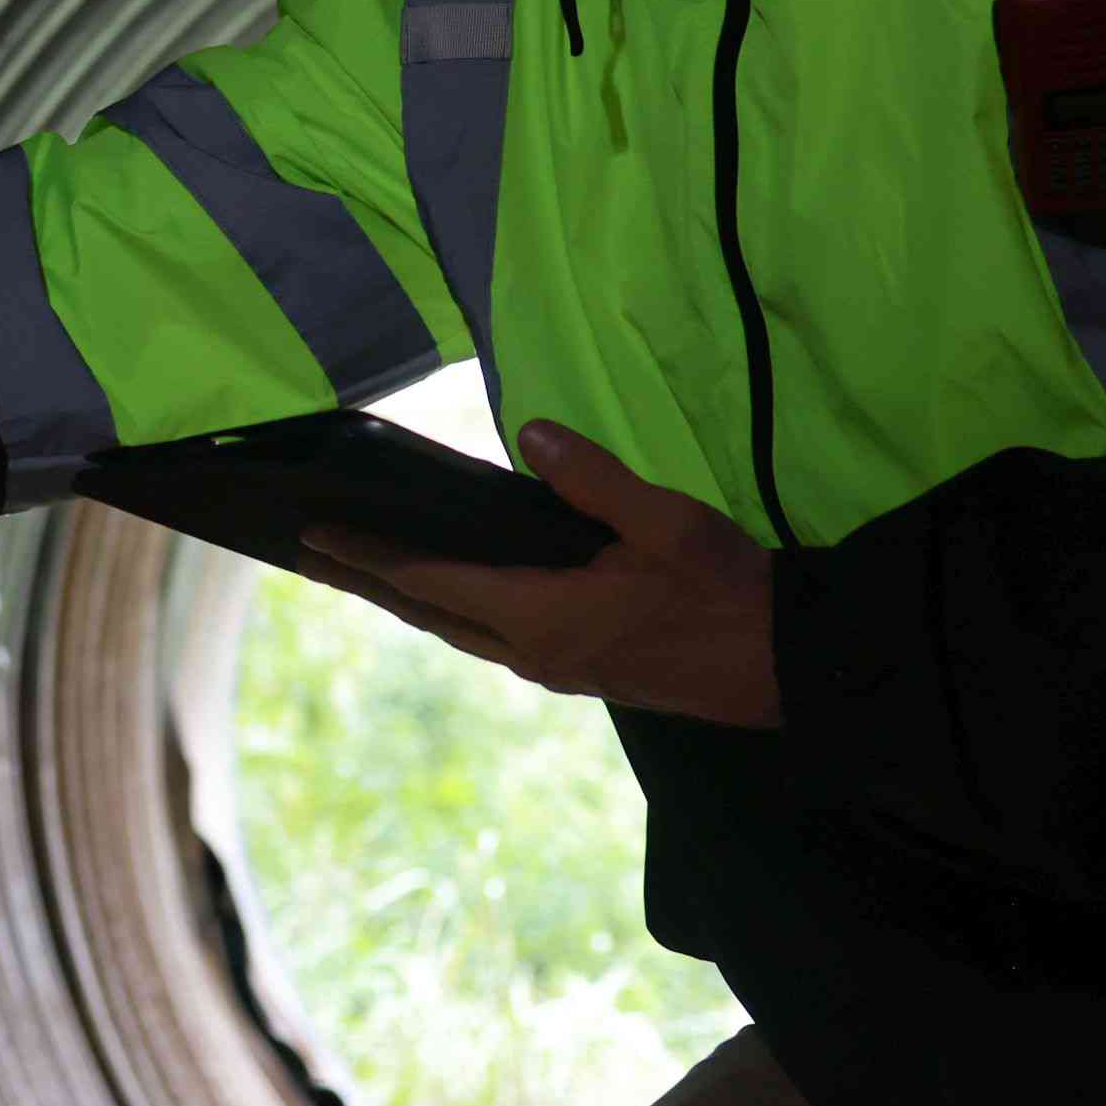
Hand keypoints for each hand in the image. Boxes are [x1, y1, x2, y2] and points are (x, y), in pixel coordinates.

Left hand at [296, 422, 780, 727]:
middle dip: (371, 583)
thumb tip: (529, 434)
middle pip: (433, 613)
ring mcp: (558, 668)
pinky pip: (495, 639)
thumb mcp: (664, 521)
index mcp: (541, 618)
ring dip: (413, 600)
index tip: (316, 538)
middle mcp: (535, 652)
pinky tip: (456, 593)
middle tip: (316, 555)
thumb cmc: (726, 589)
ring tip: (368, 572)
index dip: (370, 559)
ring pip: (463, 631)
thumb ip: (592, 479)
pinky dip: (457, 611)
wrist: (789, 664)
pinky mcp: (583, 671)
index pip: (431, 583)